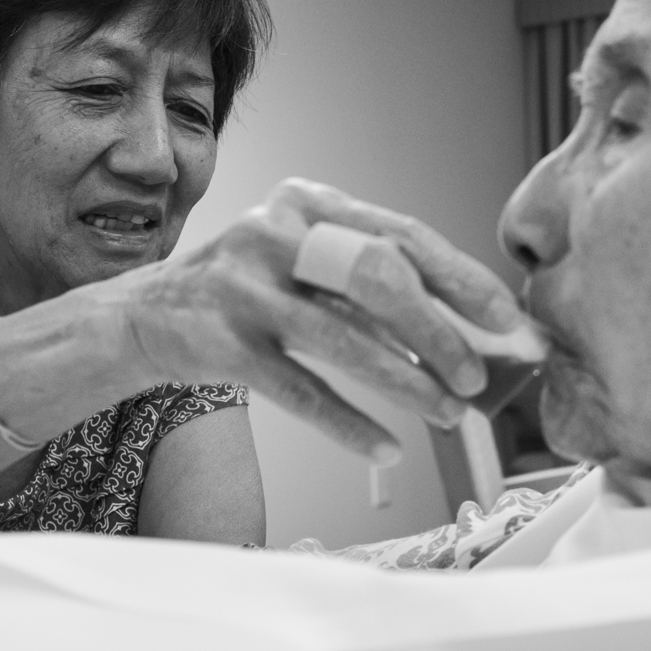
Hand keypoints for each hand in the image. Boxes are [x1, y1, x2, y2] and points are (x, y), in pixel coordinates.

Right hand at [110, 179, 526, 461]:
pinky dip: (350, 425)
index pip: (401, 234)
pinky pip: (302, 392)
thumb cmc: (249, 292)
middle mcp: (274, 233)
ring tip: (448, 414)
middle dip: (438, 333)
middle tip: (476, 378)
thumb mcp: (305, 263)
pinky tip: (387, 449)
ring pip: (344, 340)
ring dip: (406, 383)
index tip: (506, 318)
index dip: (461, 279)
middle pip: (377, 279)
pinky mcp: (220, 344)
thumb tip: (467, 334)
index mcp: (308, 202)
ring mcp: (242, 288)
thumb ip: (372, 283)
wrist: (144, 317)